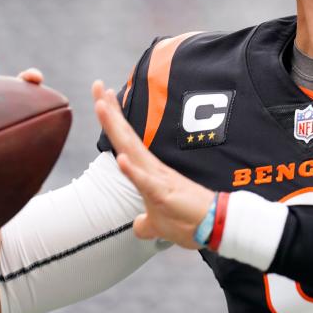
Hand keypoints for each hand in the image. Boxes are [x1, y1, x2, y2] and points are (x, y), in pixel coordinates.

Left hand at [92, 80, 214, 248]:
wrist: (214, 227)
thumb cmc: (188, 222)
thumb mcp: (159, 225)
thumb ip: (146, 223)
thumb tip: (138, 226)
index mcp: (148, 171)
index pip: (125, 141)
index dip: (113, 120)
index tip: (102, 99)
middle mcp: (151, 169)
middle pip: (125, 136)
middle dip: (110, 111)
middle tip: (97, 86)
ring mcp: (157, 179)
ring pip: (132, 150)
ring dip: (116, 129)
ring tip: (102, 107)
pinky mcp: (164, 194)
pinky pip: (145, 182)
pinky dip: (133, 171)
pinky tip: (122, 159)